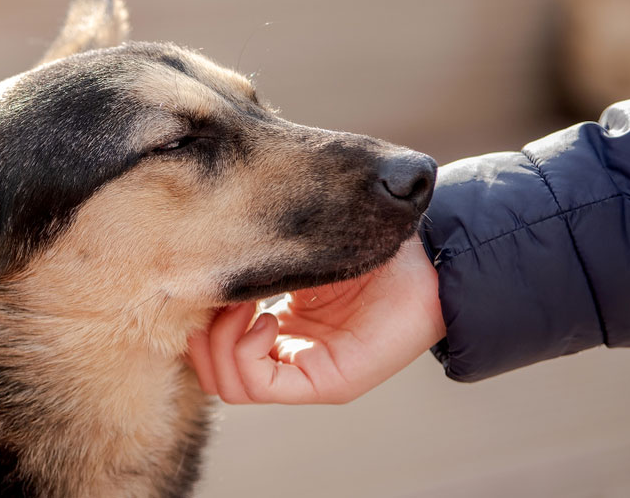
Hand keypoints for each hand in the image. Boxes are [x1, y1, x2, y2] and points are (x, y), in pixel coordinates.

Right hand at [187, 238, 444, 403]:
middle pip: (210, 371)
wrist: (431, 258)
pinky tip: (266, 316)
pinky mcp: (324, 382)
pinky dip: (245, 351)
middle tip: (219, 295)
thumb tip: (203, 251)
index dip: (198, 316)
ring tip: (245, 304)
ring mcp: (304, 373)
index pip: (212, 345)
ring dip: (220, 340)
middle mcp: (288, 354)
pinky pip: (258, 386)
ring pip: (227, 384)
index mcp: (280, 325)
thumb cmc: (373, 244)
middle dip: (200, 333)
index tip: (207, 277)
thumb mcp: (302, 248)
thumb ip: (263, 258)